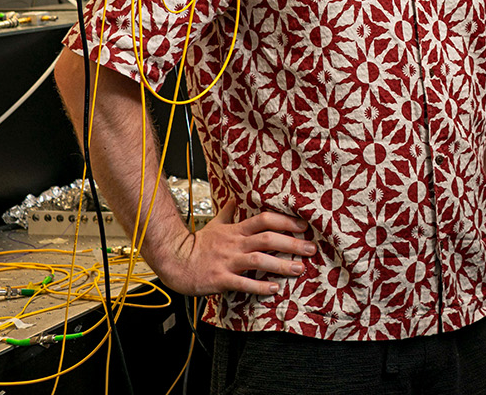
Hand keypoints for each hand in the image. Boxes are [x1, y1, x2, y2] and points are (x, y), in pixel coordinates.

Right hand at [150, 198, 315, 295]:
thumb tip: (234, 197)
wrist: (174, 262)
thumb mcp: (215, 224)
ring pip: (258, 261)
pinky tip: (275, 289)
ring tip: (299, 269)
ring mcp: (228, 262)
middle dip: (291, 243)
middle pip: (267, 239)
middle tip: (311, 249)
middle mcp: (234, 244)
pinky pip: (243, 283)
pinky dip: (260, 286)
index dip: (285, 221)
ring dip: (281, 265)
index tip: (303, 225)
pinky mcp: (221, 279)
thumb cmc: (197, 244)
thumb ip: (227, 211)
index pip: (264, 220)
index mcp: (235, 230)